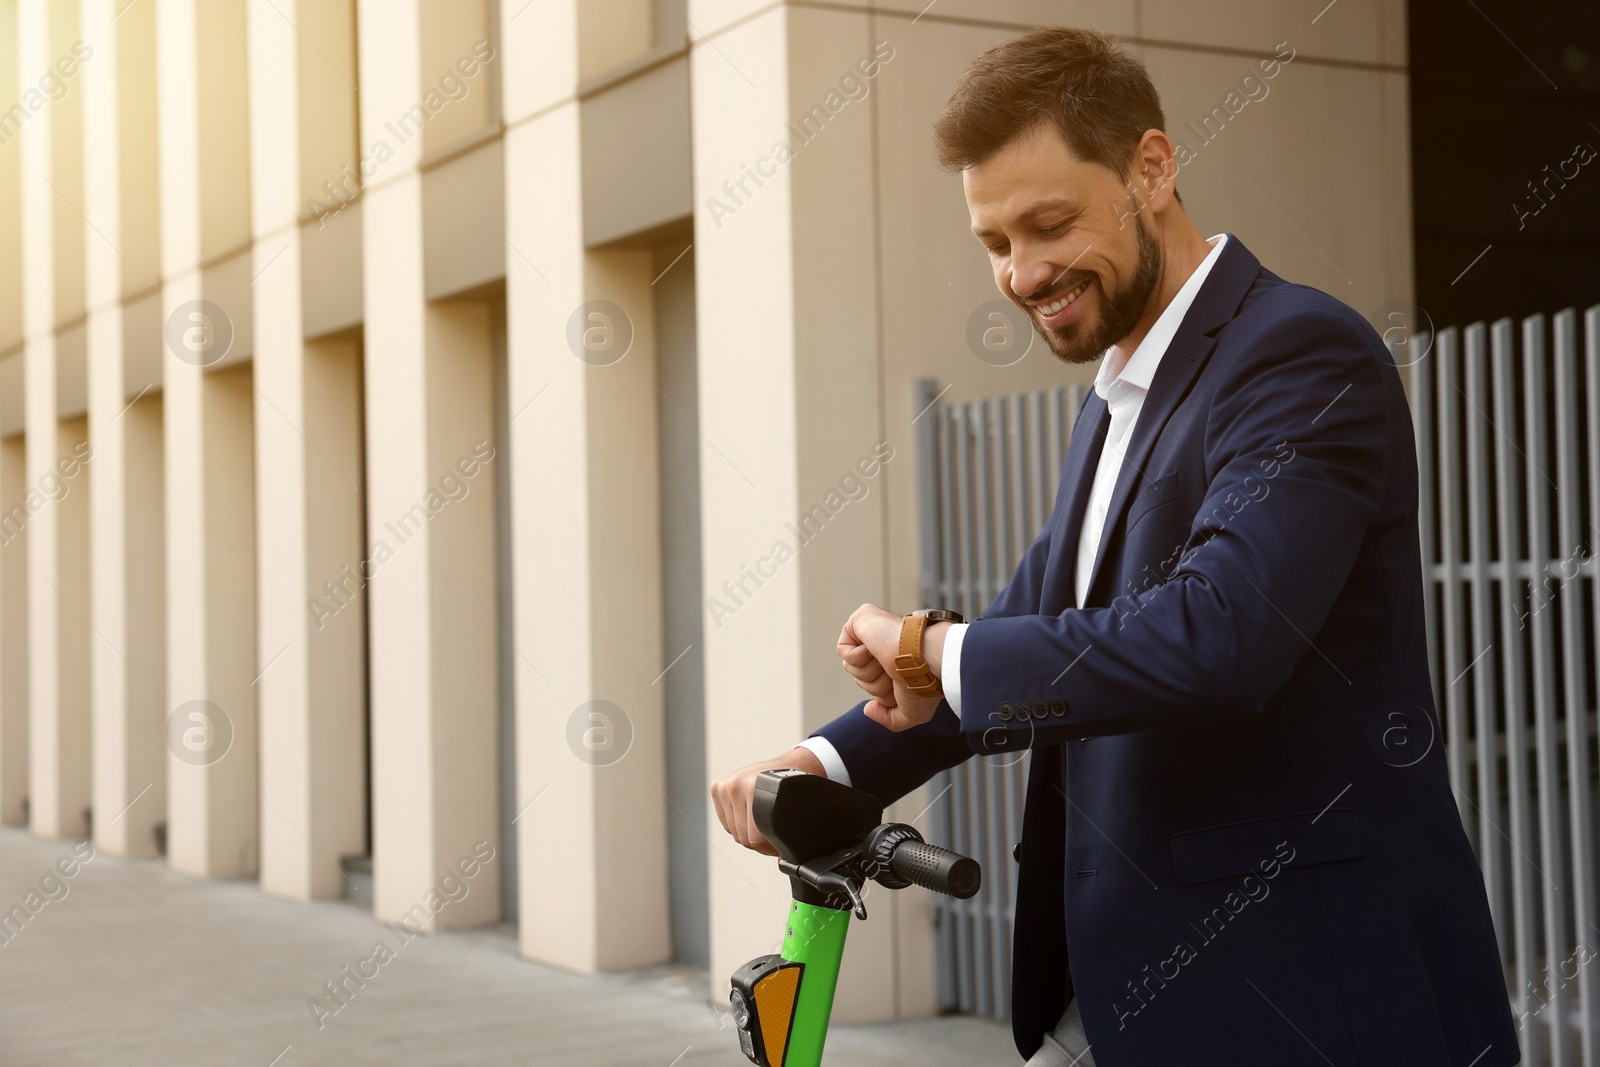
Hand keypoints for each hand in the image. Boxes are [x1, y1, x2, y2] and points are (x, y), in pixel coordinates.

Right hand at [710, 746, 823, 854]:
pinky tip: (751, 811)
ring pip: (733, 831)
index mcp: (754, 788)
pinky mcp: (718, 787)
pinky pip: (725, 821)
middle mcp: (737, 785)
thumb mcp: (797, 813)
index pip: (754, 839)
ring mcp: (725, 786)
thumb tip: (784, 862)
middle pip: (742, 837)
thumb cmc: (798, 789)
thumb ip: (789, 838)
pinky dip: (738, 822)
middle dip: (760, 841)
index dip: (770, 847)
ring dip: (748, 831)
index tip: (780, 843)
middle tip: (773, 830)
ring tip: (763, 818)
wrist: (795, 766)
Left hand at [837, 604, 946, 731]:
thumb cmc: (925, 683)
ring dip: (869, 672)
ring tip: (887, 662)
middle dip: (876, 684)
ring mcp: (875, 630)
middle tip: (895, 673)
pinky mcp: (862, 618)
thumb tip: (868, 708)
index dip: (883, 692)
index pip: (874, 683)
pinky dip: (858, 658)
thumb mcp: (911, 714)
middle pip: (861, 677)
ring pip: (851, 667)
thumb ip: (889, 718)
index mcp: (898, 661)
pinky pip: (843, 649)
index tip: (902, 684)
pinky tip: (875, 650)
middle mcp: (886, 645)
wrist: (925, 662)